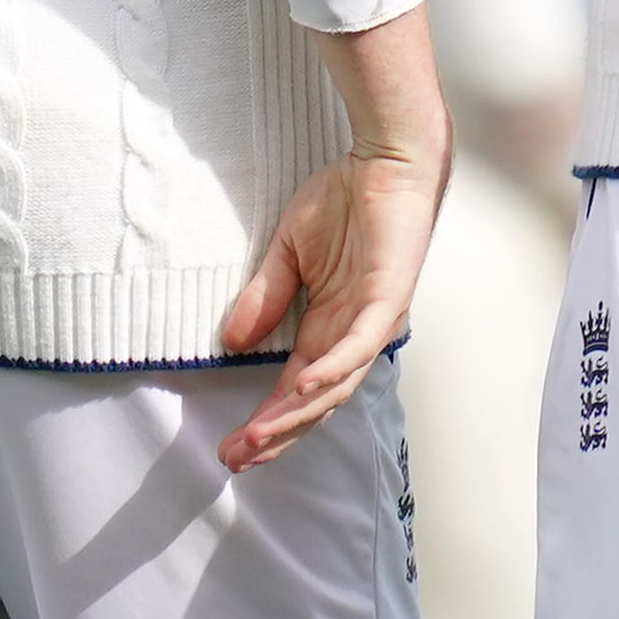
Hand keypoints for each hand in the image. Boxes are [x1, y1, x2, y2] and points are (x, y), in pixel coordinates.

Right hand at [218, 9, 451, 471]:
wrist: (387, 160)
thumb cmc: (344, 200)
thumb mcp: (288, 252)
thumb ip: (264, 296)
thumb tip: (231, 341)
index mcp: (331, 326)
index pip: (295, 387)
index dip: (267, 419)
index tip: (231, 447)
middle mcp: (354, 333)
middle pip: (315, 401)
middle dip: (275, 433)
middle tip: (234, 459)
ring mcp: (374, 320)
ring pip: (335, 383)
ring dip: (295, 412)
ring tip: (257, 437)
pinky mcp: (387, 298)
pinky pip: (358, 344)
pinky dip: (331, 369)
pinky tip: (300, 388)